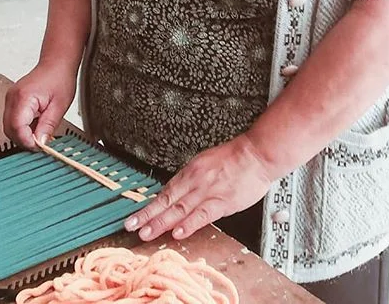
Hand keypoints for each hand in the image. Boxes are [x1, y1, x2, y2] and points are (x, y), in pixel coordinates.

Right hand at [3, 60, 76, 148]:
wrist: (56, 63)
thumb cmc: (59, 78)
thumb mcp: (59, 106)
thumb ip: (48, 126)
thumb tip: (41, 143)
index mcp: (24, 97)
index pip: (17, 127)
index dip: (27, 140)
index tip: (39, 146)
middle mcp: (13, 97)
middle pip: (10, 129)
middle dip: (24, 140)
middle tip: (41, 143)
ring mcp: (11, 98)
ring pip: (9, 126)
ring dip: (23, 134)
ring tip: (40, 133)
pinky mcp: (13, 100)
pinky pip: (12, 119)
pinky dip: (22, 127)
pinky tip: (36, 125)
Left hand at [124, 134, 272, 241]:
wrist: (256, 154)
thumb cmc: (236, 158)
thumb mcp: (208, 163)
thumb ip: (194, 179)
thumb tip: (181, 194)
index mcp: (191, 170)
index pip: (166, 191)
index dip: (150, 206)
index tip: (136, 216)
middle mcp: (195, 181)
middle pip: (167, 201)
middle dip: (148, 215)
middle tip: (131, 226)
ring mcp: (207, 191)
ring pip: (179, 209)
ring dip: (161, 222)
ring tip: (146, 233)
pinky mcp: (222, 201)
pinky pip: (202, 214)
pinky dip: (189, 224)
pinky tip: (177, 233)